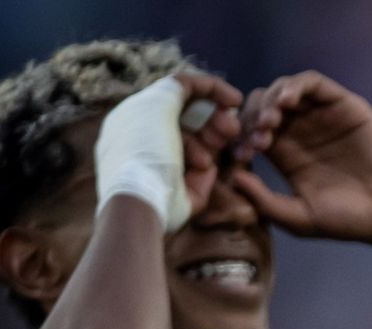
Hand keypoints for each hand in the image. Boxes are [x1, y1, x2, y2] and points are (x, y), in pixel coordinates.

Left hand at [95, 72, 241, 229]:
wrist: (142, 201)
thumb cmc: (146, 148)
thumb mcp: (157, 105)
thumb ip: (176, 87)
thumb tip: (192, 84)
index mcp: (135, 118)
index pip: (174, 96)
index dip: (206, 91)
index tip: (235, 99)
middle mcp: (149, 140)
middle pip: (191, 120)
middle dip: (214, 118)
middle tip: (233, 125)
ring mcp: (166, 166)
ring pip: (200, 143)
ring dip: (215, 137)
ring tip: (227, 140)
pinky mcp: (183, 190)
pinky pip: (203, 171)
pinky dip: (207, 164)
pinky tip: (205, 166)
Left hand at [232, 71, 371, 242]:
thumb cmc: (348, 220)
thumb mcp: (299, 218)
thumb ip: (265, 201)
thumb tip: (233, 177)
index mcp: (285, 153)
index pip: (250, 130)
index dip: (240, 138)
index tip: (244, 155)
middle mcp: (299, 130)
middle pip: (261, 105)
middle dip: (252, 117)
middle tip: (258, 138)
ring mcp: (320, 115)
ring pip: (282, 90)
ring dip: (270, 100)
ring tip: (272, 121)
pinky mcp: (341, 104)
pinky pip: (312, 83)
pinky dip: (295, 86)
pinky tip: (287, 101)